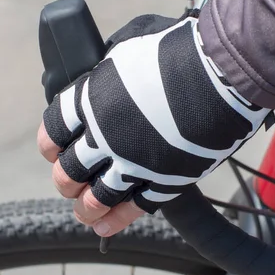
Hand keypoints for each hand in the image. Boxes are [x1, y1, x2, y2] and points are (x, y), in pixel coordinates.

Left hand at [38, 13, 269, 236]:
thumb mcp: (129, 47)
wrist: (224, 70)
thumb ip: (106, 70)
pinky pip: (134, 208)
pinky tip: (107, 227)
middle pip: (69, 171)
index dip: (50, 145)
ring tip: (85, 213)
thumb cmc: (180, 49)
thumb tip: (101, 76)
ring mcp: (134, 162)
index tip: (53, 150)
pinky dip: (117, 221)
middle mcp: (105, 136)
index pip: (53, 131)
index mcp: (90, 100)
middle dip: (65, 180)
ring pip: (96, 198)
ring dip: (86, 208)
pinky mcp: (165, 180)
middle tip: (69, 182)